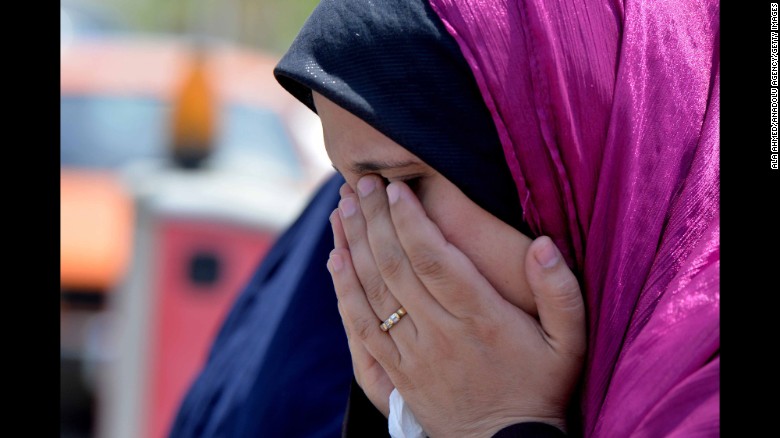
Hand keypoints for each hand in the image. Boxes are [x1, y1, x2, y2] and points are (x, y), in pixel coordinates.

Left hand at [327, 175, 585, 436]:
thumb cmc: (540, 386)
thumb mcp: (570, 342)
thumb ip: (561, 292)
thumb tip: (545, 244)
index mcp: (481, 319)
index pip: (435, 260)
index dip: (410, 221)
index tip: (394, 188)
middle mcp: (440, 334)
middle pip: (396, 268)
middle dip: (374, 220)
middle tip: (360, 184)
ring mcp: (412, 355)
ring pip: (372, 293)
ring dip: (353, 246)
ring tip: (341, 209)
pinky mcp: (395, 372)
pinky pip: (361, 327)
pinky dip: (344, 291)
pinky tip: (335, 259)